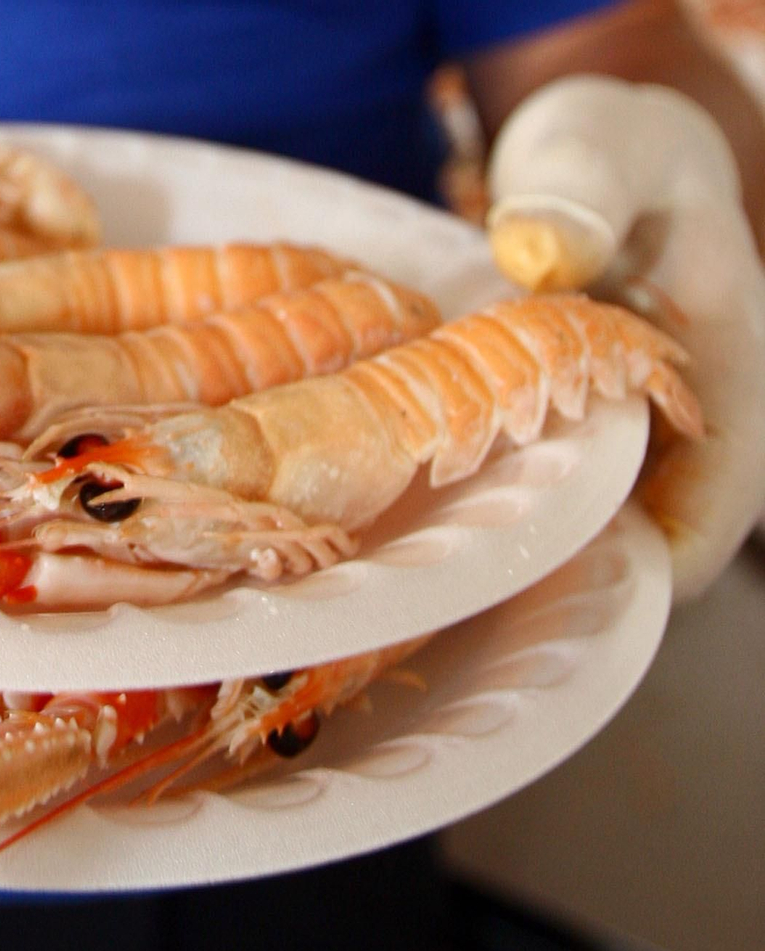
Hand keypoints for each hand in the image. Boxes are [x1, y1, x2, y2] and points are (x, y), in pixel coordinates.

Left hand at [486, 74, 764, 601]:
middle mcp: (692, 412)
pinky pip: (562, 493)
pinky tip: (442, 507)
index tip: (594, 585)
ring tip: (454, 558)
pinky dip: (514, 507)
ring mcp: (639, 429)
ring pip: (610, 520)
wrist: (600, 156)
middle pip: (665, 529)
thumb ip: (583, 192)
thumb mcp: (603, 146)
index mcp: (727, 360)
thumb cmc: (615, 149)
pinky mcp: (587, 430)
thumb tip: (545, 249)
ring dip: (547, 544)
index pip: (727, 488)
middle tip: (489, 581)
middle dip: (591, 568)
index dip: (674, 553)